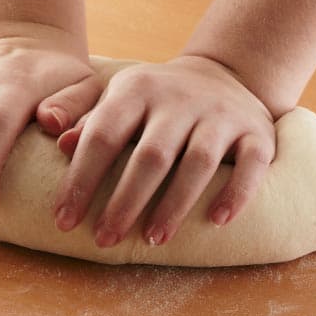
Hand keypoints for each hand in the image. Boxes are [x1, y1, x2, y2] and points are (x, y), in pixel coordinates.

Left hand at [52, 55, 275, 246]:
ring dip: (175, 205)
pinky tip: (218, 221)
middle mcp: (179, 99)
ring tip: (153, 240)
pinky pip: (251, 164)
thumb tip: (60, 144)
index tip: (64, 219)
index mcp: (138, 89)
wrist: (221, 75)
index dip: (81, 179)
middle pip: (151, 155)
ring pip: (198, 162)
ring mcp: (220, 115)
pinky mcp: (255, 132)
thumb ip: (87, 116)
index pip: (103, 135)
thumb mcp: (119, 95)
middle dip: (125, 202)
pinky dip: (236, 193)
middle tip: (105, 239)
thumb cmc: (157, 98)